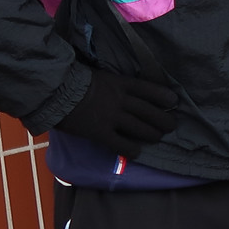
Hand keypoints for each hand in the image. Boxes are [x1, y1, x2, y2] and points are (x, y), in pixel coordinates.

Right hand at [54, 68, 178, 155]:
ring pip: (141, 129)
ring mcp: (112, 117)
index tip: (173, 102)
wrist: (55, 92)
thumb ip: (114, 84)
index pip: (149, 89)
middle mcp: (121, 100)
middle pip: (151, 112)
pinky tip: (136, 153)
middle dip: (164, 121)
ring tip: (157, 138)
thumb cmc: (73, 81)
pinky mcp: (101, 133)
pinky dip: (132, 150)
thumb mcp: (100, 75)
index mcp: (121, 84)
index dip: (164, 96)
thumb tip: (123, 90)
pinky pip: (122, 145)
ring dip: (152, 135)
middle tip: (171, 126)